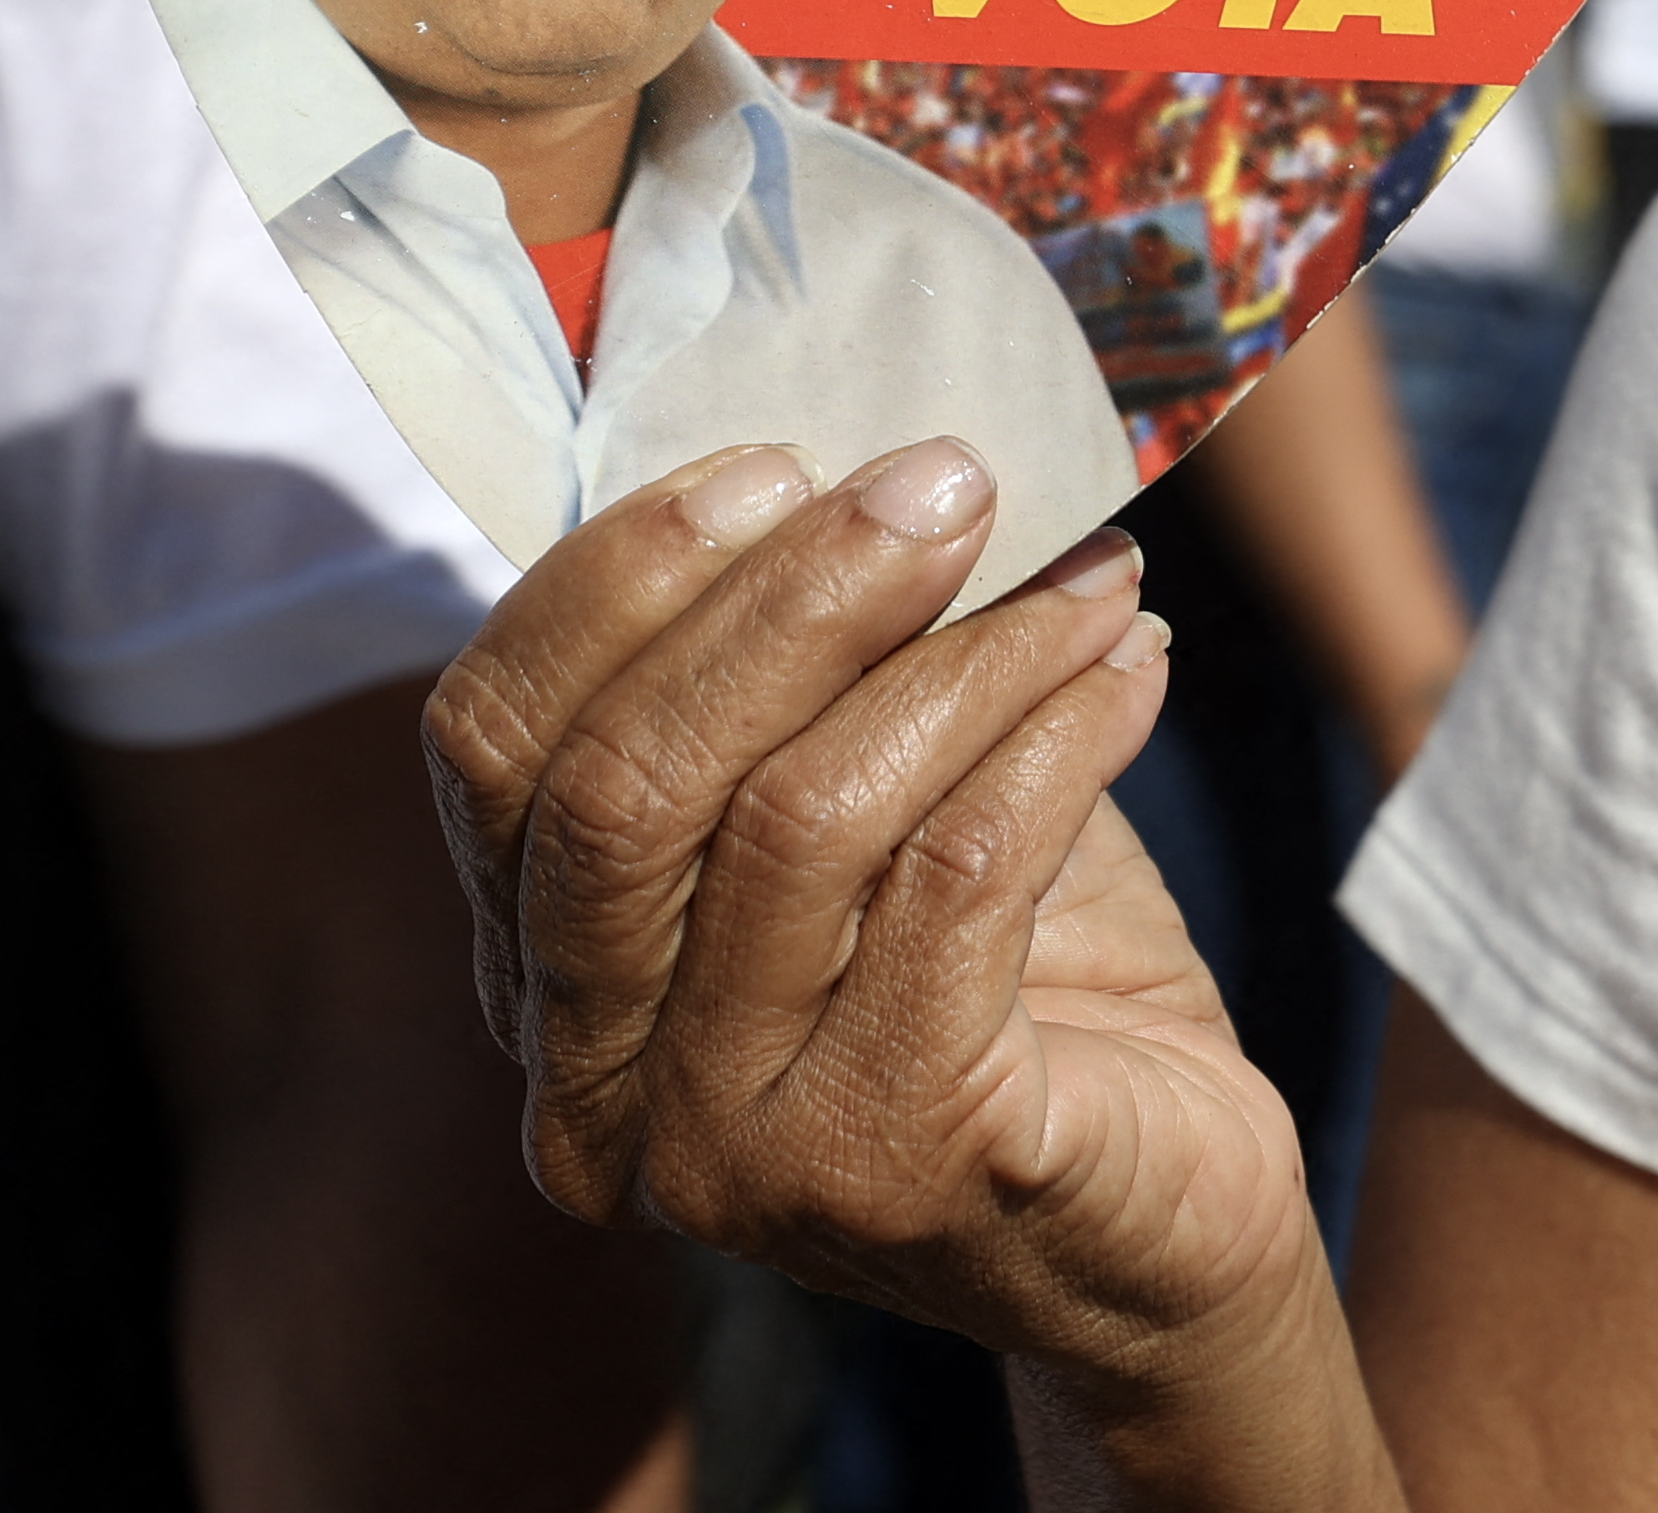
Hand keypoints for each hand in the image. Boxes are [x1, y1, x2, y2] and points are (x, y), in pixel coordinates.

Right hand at [423, 442, 1377, 1490]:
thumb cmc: (1011, 979)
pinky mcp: (889, 1164)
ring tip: (1090, 573)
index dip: (618, 579)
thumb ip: (810, 672)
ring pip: (800, 817)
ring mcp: (724, 1149)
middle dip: (795, 595)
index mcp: (537, 976)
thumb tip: (851, 441)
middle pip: (626, 781)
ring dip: (968, 655)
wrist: (1166, 1215)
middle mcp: (590, 1085)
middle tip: (953, 483)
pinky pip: (956, 881)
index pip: (490, 745)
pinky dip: (1053, 738)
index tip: (781, 457)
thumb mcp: (877, 801)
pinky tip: (1130, 668)